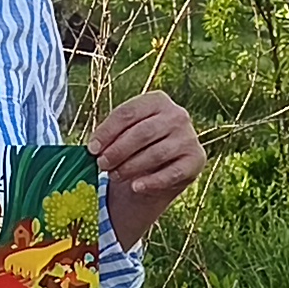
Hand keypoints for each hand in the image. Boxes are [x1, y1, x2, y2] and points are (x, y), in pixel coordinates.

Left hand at [96, 90, 206, 243]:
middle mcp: (177, 115)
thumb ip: (112, 136)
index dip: (107, 132)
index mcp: (157, 100)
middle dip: (117, 151)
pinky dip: (151, 182)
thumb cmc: (139, 147)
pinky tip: (136, 186)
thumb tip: (94, 148)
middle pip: (141, 133)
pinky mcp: (196, 160)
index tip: (92, 148)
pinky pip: (171, 173)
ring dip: (130, 167)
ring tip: (115, 175)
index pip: (128, 113)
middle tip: (102, 164)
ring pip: (155, 153)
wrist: (163, 168)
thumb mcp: (126, 134)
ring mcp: (189, 137)